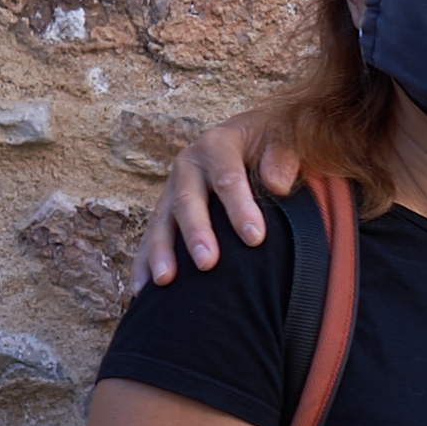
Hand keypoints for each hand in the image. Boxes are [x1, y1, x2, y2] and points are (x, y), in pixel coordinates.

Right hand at [139, 112, 301, 287]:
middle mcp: (188, 165)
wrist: (251, 136)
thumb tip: (276, 184)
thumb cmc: (272, 142)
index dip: (240, 207)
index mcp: (218, 145)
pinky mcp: (167, 209)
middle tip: (208, 263)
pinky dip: (145, 262)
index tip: (255, 238)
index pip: (228, 177)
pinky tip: (142, 289)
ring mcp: (173, 188)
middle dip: (196, 233)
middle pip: (188, 201)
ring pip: (162, 220)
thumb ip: (283, 155)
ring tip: (165, 281)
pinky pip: (152, 235)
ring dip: (161, 251)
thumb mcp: (284, 138)